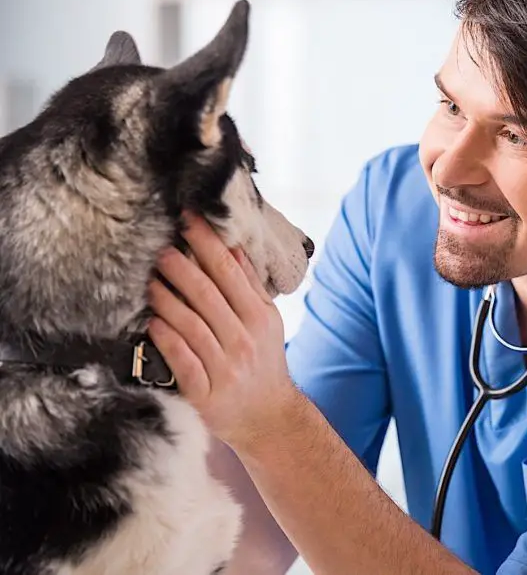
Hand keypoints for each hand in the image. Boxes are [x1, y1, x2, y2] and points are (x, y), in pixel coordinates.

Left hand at [147, 211, 295, 450]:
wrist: (268, 417)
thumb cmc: (263, 362)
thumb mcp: (268, 322)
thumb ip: (251, 286)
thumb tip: (233, 247)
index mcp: (261, 317)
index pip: (231, 272)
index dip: (208, 244)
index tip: (189, 220)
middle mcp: (245, 340)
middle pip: (208, 295)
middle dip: (181, 267)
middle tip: (159, 247)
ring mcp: (226, 368)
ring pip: (192, 325)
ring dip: (167, 300)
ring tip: (149, 281)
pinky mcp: (207, 394)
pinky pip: (183, 361)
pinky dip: (167, 340)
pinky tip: (153, 323)